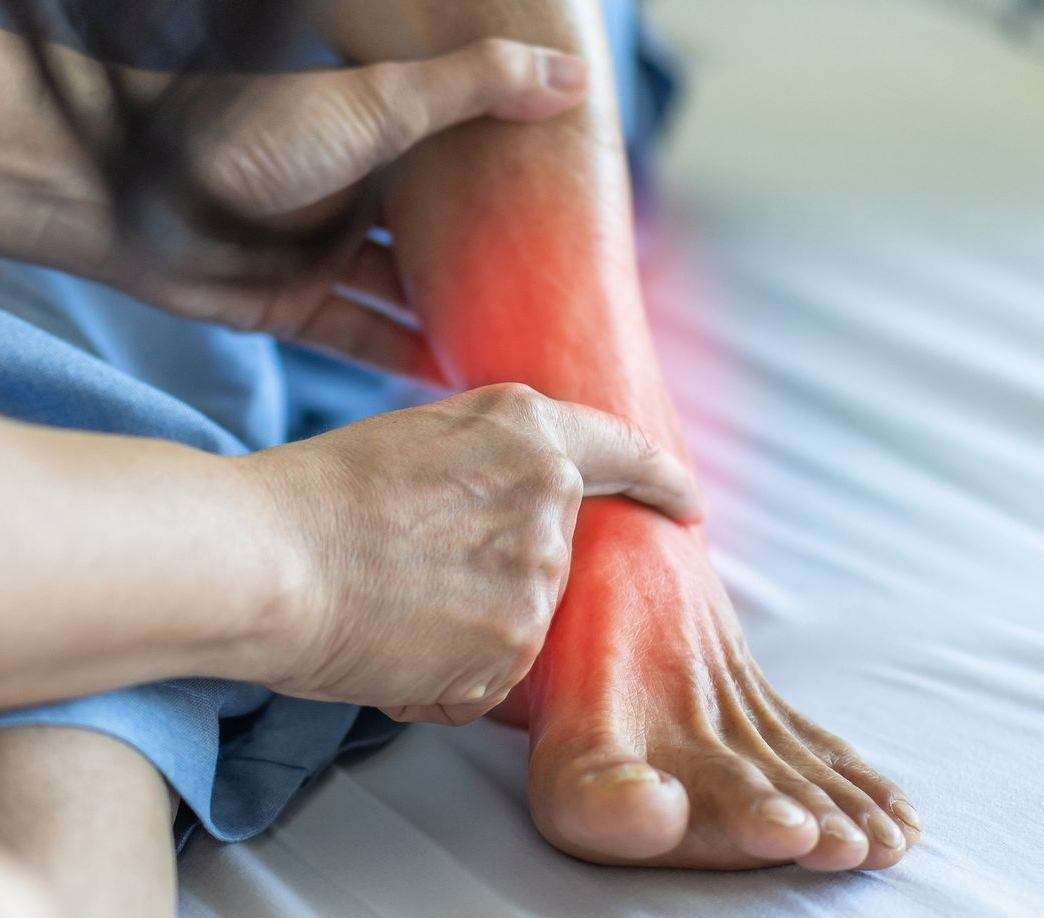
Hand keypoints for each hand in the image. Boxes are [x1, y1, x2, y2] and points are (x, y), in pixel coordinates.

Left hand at [0, 33, 588, 378]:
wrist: (137, 194)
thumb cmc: (253, 135)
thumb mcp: (382, 104)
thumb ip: (473, 91)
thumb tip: (574, 80)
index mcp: (376, 138)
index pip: (458, 165)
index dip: (508, 191)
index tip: (567, 225)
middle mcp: (353, 197)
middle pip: (435, 240)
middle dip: (487, 269)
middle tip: (552, 304)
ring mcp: (324, 255)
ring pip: (403, 297)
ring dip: (450, 322)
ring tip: (516, 351)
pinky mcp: (296, 307)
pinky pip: (362, 338)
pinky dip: (402, 358)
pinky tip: (454, 378)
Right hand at [246, 383, 704, 723]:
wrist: (265, 558)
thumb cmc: (312, 499)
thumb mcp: (416, 441)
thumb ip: (489, 464)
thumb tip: (515, 505)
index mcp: (526, 431)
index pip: (622, 454)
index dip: (660, 480)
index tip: (687, 504)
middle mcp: (550, 499)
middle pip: (554, 563)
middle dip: (499, 583)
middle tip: (415, 579)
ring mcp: (538, 579)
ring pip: (518, 630)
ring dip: (462, 636)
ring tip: (388, 612)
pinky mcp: (514, 649)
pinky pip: (487, 683)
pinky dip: (442, 683)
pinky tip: (389, 651)